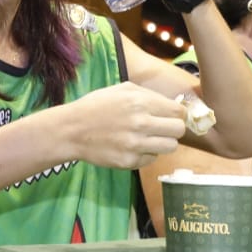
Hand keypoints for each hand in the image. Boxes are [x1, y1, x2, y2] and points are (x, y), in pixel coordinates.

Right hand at [65, 82, 186, 168]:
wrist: (72, 130)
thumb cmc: (96, 106)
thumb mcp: (122, 89)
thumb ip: (149, 95)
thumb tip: (174, 104)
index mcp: (140, 102)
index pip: (178, 112)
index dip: (177, 114)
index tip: (171, 116)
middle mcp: (141, 123)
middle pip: (179, 130)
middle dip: (174, 128)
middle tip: (163, 128)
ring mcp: (136, 145)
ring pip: (170, 147)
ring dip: (163, 142)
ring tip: (150, 138)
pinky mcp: (129, 161)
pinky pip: (152, 159)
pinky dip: (147, 154)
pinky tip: (134, 147)